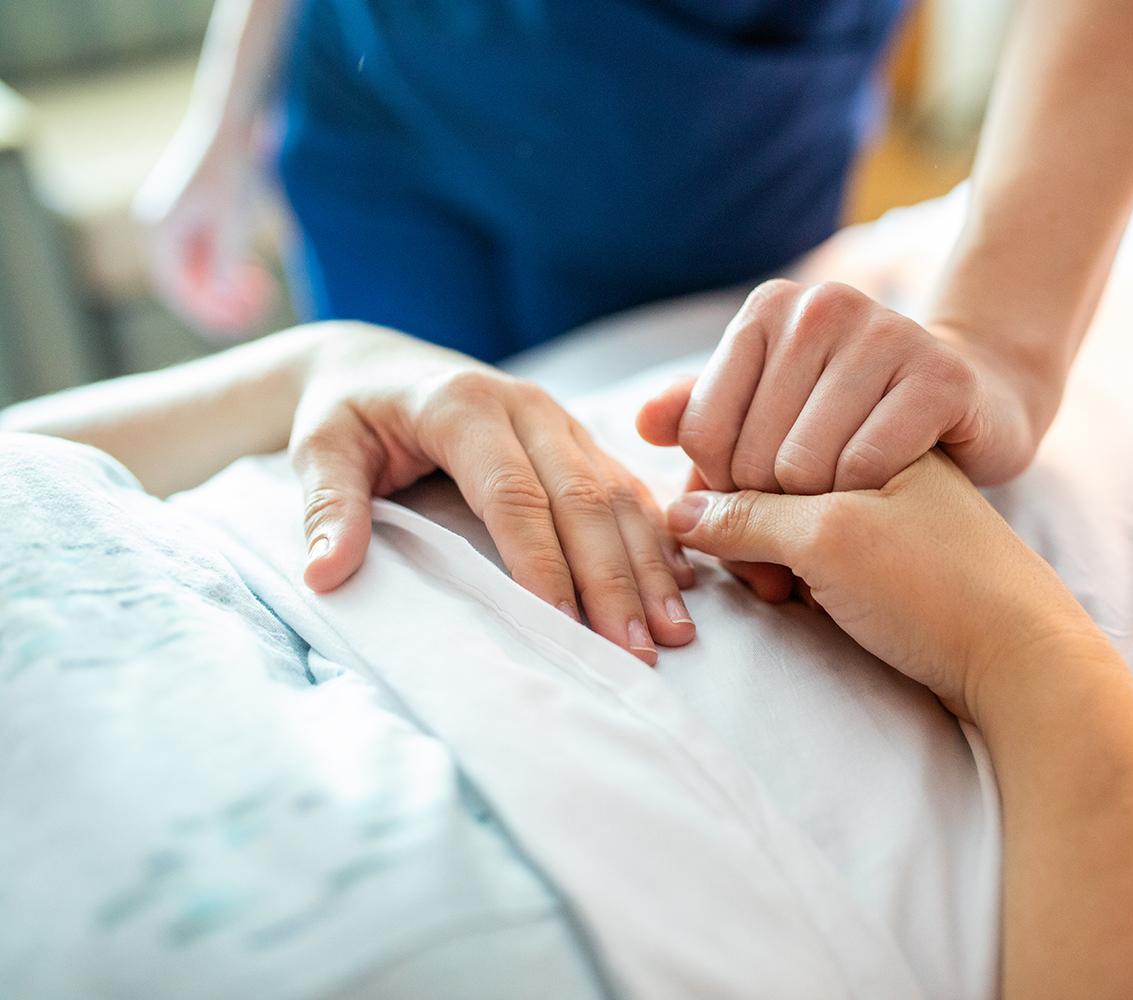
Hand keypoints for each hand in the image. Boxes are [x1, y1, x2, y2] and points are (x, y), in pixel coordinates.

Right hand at [134, 116, 272, 337]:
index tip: (234, 330)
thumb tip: (223, 297)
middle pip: (188, 283)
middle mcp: (161, 230)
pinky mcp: (193, 218)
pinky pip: (208, 257)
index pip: (176, 288)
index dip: (204, 313)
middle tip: (256, 318)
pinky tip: (257, 278)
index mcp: (160, 232)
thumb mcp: (233, 221)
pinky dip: (230, 271)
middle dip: (221, 304)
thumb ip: (226, 262)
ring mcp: (176, 224)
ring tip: (262, 299)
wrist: (231, 128)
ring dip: (228, 290)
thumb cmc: (231, 171)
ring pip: (200, 272)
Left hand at [290, 324, 696, 663]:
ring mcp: (562, 421)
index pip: (514, 495)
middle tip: (635, 651)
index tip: (561, 625)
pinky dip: (657, 538)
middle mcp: (528, 407)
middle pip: (583, 499)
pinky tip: (678, 586)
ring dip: (648, 567)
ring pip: (620, 494)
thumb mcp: (319, 448)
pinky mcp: (579, 438)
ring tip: (672, 633)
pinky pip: (630, 487)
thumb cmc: (346, 414)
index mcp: (464, 406)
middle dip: (613, 580)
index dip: (542, 562)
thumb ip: (327, 506)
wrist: (374, 362)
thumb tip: (325, 574)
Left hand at [636, 279, 1041, 495]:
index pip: (702, 432)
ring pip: (803, 468)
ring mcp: (886, 332)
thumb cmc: (855, 424)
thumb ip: (705, 418)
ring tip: (846, 505)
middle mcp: (823, 305)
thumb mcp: (772, 415)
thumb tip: (641, 425)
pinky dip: (869, 500)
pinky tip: (888, 491)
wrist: (974, 408)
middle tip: (807, 519)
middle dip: (771, 509)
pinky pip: (866, 468)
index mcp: (769, 307)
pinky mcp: (941, 375)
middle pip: (749, 455)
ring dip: (821, 512)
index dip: (724, 489)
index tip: (760, 500)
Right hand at [665, 451, 1100, 720]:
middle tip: (774, 583)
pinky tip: (800, 597)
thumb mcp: (831, 539)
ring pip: (765, 505)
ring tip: (788, 595)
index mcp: (865, 403)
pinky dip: (784, 565)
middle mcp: (861, 431)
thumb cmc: (940, 586)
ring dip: (761, 553)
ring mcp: (862, 481)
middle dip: (743, 526)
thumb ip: (747, 516)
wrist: (1025, 657)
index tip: (757, 548)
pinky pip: (793, 536)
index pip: (744, 427)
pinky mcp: (867, 532)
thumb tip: (676, 514)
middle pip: (749, 464)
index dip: (729, 491)